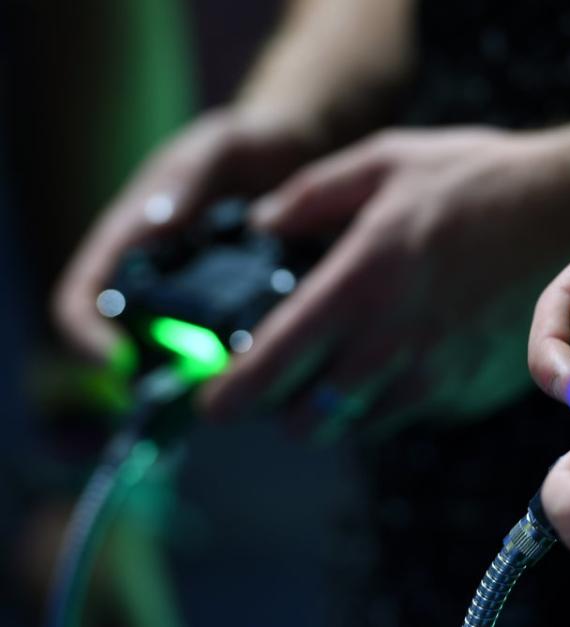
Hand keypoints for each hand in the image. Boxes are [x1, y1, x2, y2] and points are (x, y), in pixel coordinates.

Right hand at [52, 109, 317, 366]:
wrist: (299, 155)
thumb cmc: (247, 143)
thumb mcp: (216, 150)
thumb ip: (188, 180)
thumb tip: (155, 224)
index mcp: (130, 239)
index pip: (82, 297)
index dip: (84, 336)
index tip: (117, 365)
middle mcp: (155, 277)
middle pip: (128, 343)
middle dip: (148, 376)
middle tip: (187, 393)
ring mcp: (197, 297)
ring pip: (180, 356)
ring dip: (198, 378)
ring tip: (234, 386)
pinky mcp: (240, 310)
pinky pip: (233, 348)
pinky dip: (244, 362)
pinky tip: (276, 367)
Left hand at [201, 120, 569, 435]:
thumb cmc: (481, 181)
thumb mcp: (387, 161)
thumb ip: (311, 194)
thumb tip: (263, 222)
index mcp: (361, 283)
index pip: (272, 366)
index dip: (229, 395)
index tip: (212, 400)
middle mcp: (393, 342)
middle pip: (307, 418)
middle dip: (282, 406)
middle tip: (283, 375)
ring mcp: (435, 375)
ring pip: (355, 428)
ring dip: (334, 409)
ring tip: (342, 364)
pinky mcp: (468, 391)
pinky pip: (407, 417)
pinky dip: (387, 401)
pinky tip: (401, 355)